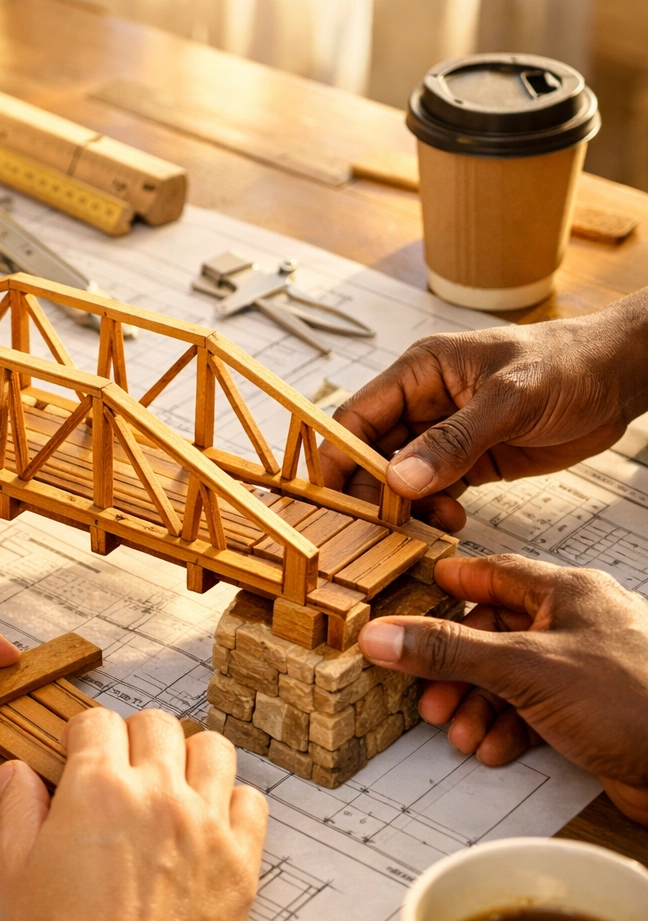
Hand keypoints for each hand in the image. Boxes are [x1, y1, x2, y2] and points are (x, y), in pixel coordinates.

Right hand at [0, 709, 268, 920]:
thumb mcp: (15, 873)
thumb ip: (17, 810)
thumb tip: (15, 771)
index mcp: (99, 789)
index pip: (99, 720)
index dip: (84, 733)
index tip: (81, 750)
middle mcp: (156, 794)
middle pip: (157, 724)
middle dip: (134, 736)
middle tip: (125, 767)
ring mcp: (204, 825)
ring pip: (213, 749)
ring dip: (190, 757)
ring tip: (174, 782)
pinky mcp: (239, 861)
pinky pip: (252, 802)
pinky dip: (233, 803)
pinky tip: (210, 821)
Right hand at [320, 288, 647, 530]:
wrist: (621, 377)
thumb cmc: (569, 364)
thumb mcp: (509, 400)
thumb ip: (452, 441)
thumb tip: (398, 478)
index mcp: (420, 372)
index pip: (357, 417)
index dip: (338, 456)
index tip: (330, 497)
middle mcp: (424, 404)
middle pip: (372, 453)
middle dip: (371, 491)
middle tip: (376, 527)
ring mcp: (445, 435)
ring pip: (402, 479)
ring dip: (405, 507)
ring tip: (424, 526)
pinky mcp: (469, 462)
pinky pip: (434, 492)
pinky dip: (433, 512)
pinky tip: (449, 522)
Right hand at [356, 554, 647, 824]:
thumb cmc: (636, 699)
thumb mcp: (523, 667)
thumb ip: (448, 651)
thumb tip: (385, 635)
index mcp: (567, 593)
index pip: (492, 575)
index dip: (450, 586)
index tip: (413, 594)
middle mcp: (576, 625)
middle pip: (493, 634)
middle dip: (455, 668)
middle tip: (428, 691)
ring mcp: (584, 669)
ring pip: (509, 677)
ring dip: (477, 705)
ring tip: (458, 730)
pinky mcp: (590, 711)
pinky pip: (531, 710)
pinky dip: (505, 728)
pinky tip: (492, 747)